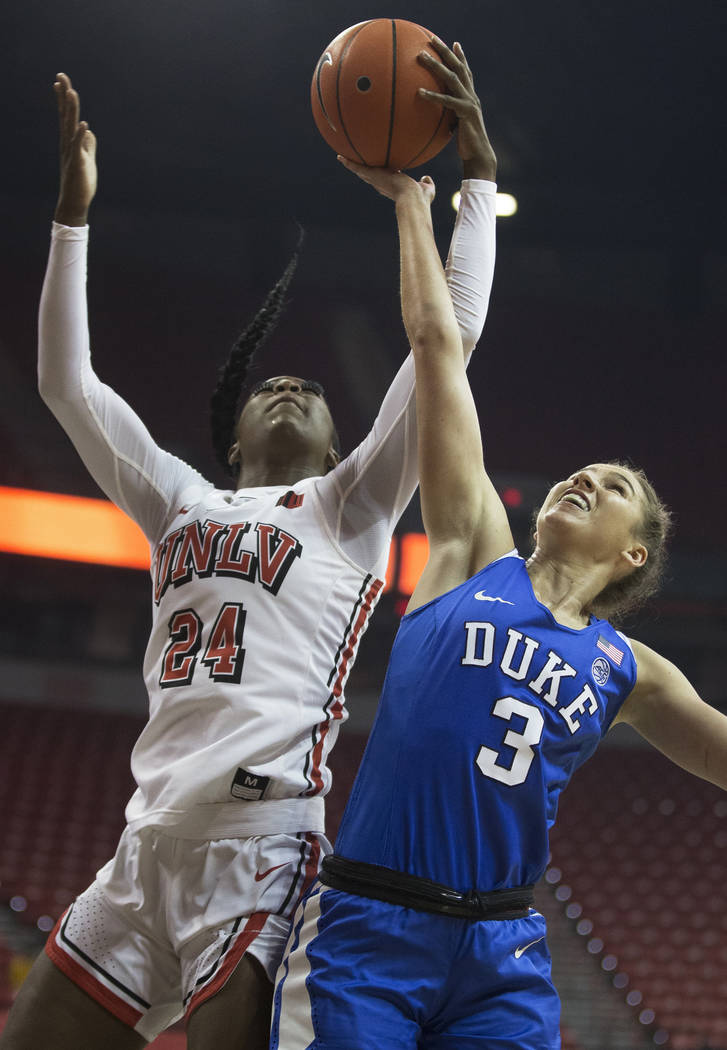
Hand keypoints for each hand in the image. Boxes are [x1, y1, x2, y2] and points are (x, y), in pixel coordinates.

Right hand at [54, 73, 96, 225]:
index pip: (66, 116)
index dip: (63, 99)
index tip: (59, 81)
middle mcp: (68, 144)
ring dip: (71, 110)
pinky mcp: (78, 164)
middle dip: (64, 96)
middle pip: (66, 116)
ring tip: (71, 92)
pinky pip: (79, 147)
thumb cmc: (81, 183)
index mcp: (70, 142)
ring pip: (70, 127)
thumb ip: (87, 145)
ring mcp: (71, 153)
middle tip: (61, 76)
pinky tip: (83, 124)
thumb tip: (88, 130)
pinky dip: (81, 135)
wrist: (75, 203)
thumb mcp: (87, 160)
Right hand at [337, 155, 435, 207]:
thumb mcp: (426, 189)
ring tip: (341, 157)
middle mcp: (380, 184)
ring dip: (350, 164)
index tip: (373, 172)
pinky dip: (348, 162)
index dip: (376, 175)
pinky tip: (340, 156)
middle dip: (360, 169)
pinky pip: (357, 167)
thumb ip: (426, 183)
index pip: (380, 180)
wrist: (413, 199)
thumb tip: (426, 178)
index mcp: (390, 186)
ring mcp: (375, 180)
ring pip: (360, 170)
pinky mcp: (372, 175)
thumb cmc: (420, 199)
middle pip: (367, 175)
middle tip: (352, 163)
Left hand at [418, 39, 496, 181]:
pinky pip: (447, 101)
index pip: (466, 72)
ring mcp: (470, 103)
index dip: (460, 57)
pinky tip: (419, 92)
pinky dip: (433, 96)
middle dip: (445, 52)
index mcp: (470, 98)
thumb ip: (449, 117)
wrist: (478, 156)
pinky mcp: (466, 113)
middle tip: (432, 39)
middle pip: (459, 67)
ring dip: (436, 65)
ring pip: (452, 78)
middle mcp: (471, 96)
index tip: (454, 44)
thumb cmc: (466, 146)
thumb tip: (436, 118)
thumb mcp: (456, 127)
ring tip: (421, 56)